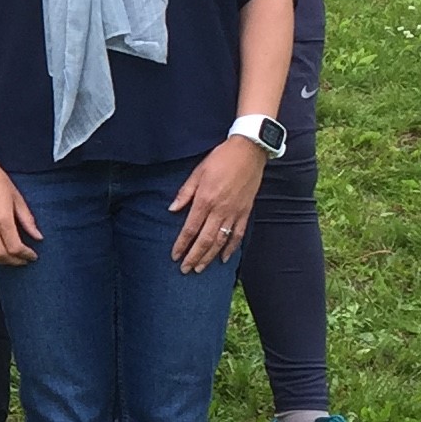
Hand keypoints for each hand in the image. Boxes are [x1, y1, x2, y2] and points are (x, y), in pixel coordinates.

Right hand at [0, 159, 41, 267]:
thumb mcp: (17, 198)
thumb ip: (27, 220)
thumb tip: (38, 236)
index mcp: (2, 218)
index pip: (15, 247)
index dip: (26, 255)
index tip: (33, 255)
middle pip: (2, 255)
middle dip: (15, 261)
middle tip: (24, 260)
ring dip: (1, 260)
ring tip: (11, 258)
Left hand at [168, 137, 267, 272]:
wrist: (248, 151)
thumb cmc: (220, 159)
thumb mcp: (197, 172)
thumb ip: (184, 193)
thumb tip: (172, 210)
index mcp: (205, 200)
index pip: (190, 229)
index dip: (182, 244)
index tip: (175, 256)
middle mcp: (220, 209)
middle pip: (205, 240)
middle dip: (194, 257)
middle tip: (185, 270)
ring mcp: (234, 212)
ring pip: (221, 241)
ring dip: (210, 257)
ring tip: (200, 269)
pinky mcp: (245, 211)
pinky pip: (238, 234)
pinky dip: (231, 248)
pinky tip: (224, 258)